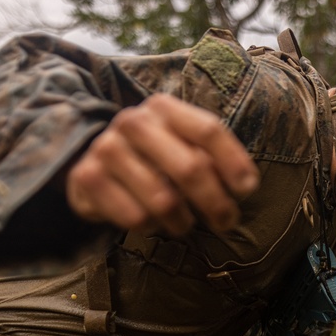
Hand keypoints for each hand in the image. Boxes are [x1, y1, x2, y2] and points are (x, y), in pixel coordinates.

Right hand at [66, 93, 259, 234]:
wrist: (91, 163)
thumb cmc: (151, 157)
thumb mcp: (180, 144)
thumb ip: (210, 156)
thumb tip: (246, 185)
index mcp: (162, 107)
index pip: (208, 131)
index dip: (234, 163)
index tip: (247, 190)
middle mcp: (133, 122)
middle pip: (191, 168)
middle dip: (216, 202)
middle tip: (227, 222)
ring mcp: (107, 149)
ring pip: (164, 201)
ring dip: (182, 221)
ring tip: (184, 224)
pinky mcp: (88, 178)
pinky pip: (136, 218)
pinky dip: (150, 227)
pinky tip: (150, 221)